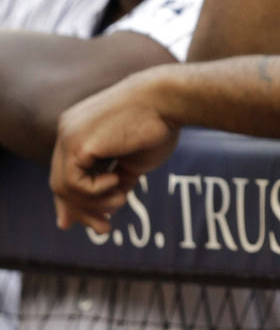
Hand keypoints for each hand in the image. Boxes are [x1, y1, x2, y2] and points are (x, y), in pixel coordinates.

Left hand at [50, 70, 179, 232]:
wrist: (168, 100)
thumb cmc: (159, 126)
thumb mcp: (133, 162)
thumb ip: (114, 182)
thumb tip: (103, 211)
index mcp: (80, 131)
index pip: (68, 173)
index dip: (76, 202)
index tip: (91, 223)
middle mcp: (68, 131)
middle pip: (62, 184)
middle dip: (83, 211)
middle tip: (105, 229)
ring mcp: (68, 135)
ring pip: (65, 188)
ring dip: (94, 204)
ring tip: (121, 200)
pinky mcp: (75, 142)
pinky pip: (72, 183)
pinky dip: (94, 191)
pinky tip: (116, 179)